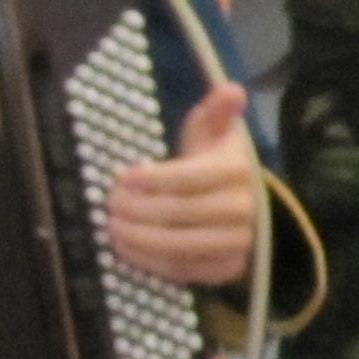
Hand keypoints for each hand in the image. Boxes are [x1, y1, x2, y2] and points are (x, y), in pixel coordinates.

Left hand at [105, 83, 260, 289]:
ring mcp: (238, 243)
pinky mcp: (227, 269)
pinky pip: (184, 269)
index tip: (122, 177)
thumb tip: (232, 89)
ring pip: (180, 245)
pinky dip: (151, 262)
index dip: (152, 179)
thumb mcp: (215, 133)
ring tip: (111, 227)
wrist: (249, 208)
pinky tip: (127, 248)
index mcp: (238, 171)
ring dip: (139, 238)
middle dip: (138, 209)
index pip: (189, 178)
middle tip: (110, 203)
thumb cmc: (218, 165)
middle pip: (180, 212)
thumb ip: (216, 111)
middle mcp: (244, 209)